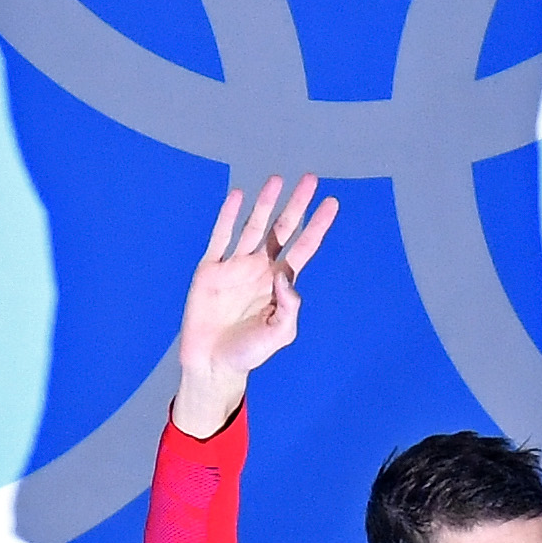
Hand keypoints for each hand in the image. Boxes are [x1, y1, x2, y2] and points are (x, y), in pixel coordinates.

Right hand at [172, 177, 338, 436]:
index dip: (318, 225)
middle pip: (282, 229)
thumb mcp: (280, 333)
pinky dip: (228, 215)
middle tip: (311, 179)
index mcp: (280, 283)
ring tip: (277, 179)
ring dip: (265, 203)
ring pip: (253, 226)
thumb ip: (289, 306)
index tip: (332, 202)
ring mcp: (234, 266)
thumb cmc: (249, 353)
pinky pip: (220, 237)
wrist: (212, 364)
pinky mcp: (209, 270)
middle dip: (297, 204)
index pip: (304, 246)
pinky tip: (238, 195)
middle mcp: (259, 269)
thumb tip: (285, 275)